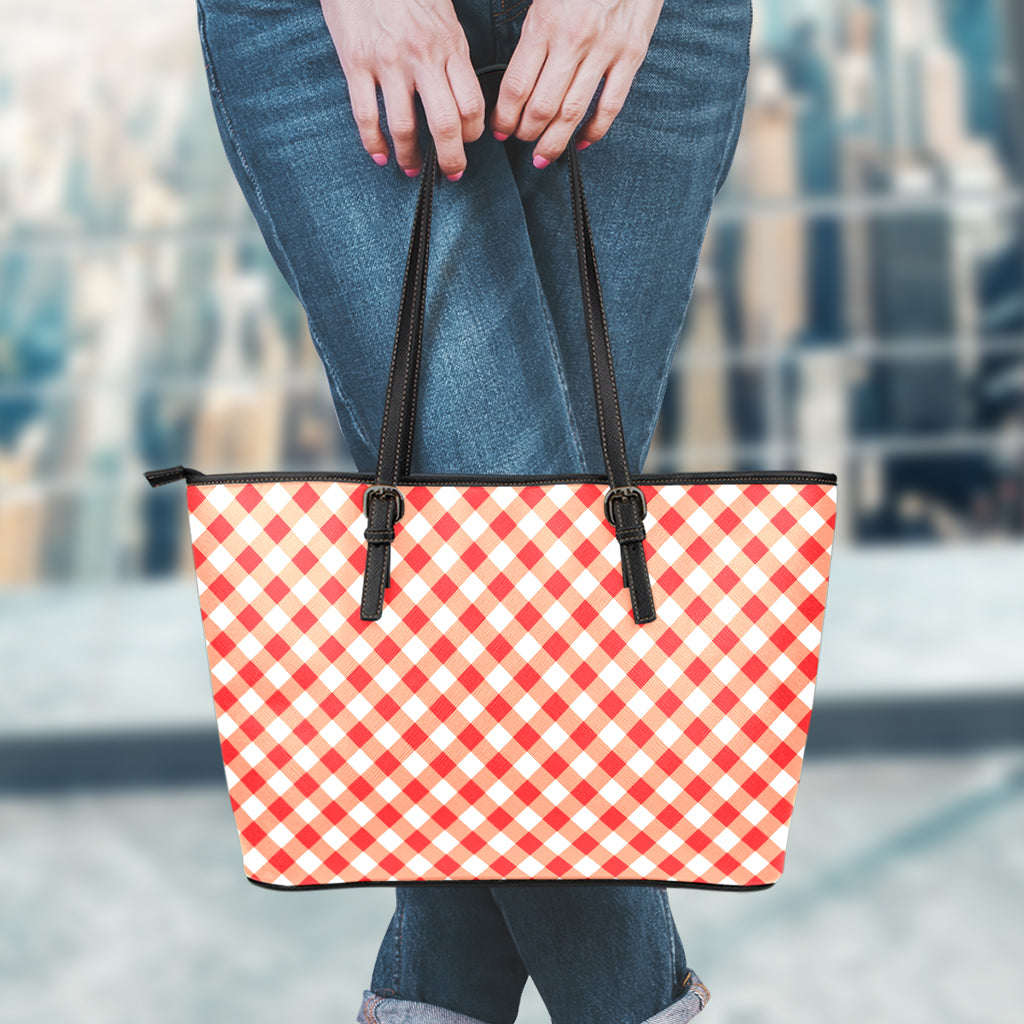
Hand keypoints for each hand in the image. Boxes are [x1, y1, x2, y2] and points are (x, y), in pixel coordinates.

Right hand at [320, 0, 485, 178]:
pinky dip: (374, 144)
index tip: (469, 142)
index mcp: (448, 45)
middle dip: (450, 158)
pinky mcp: (356, 63)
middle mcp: (421, 57)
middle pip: (445, 125)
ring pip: (405, 128)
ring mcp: (387, 62)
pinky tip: (380, 155)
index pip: (472, 105)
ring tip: (411, 169)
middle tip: (451, 172)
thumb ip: (453, 53)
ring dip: (410, 158)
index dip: (474, 133)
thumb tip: (463, 93)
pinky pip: (366, 117)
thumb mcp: (443, 15)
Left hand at [490, 0, 664, 165]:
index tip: (500, 130)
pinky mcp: (631, 56)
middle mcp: (573, 40)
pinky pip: (610, 105)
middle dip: (527, 133)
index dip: (504, 117)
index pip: (516, 86)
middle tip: (521, 141)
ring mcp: (604, 50)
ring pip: (572, 113)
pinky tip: (582, 141)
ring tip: (544, 155)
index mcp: (544, 23)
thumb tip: (516, 79)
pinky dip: (595, 130)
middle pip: (541, 107)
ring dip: (555, 141)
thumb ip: (531, 33)